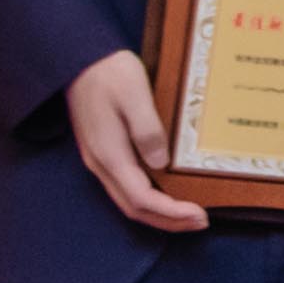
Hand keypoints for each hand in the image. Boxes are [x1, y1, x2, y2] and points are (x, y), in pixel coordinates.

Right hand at [62, 48, 209, 233]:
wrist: (80, 60)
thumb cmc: (110, 73)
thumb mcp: (135, 95)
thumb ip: (148, 130)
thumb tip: (160, 163)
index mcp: (109, 154)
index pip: (141, 198)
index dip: (171, 212)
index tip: (200, 215)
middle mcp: (101, 164)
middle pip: (134, 208)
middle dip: (169, 221)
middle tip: (202, 222)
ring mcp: (100, 160)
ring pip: (128, 201)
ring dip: (159, 213)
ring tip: (189, 215)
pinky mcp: (103, 153)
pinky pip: (125, 187)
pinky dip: (149, 199)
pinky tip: (167, 194)